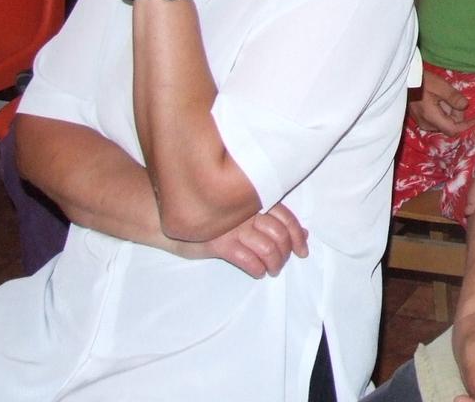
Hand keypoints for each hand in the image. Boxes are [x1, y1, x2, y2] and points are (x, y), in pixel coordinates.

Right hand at [185, 203, 308, 278]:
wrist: (171, 220)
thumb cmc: (214, 216)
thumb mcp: (246, 214)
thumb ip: (274, 220)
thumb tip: (304, 233)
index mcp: (256, 201)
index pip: (287, 218)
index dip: (298, 236)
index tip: (303, 250)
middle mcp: (247, 212)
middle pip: (280, 234)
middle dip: (286, 253)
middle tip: (282, 264)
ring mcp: (234, 227)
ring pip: (267, 248)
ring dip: (274, 263)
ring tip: (272, 270)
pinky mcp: (219, 243)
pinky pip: (247, 258)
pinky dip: (257, 268)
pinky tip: (258, 272)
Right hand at [410, 67, 470, 136]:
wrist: (404, 79)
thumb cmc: (421, 81)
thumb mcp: (440, 86)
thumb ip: (453, 98)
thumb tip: (466, 106)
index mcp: (431, 118)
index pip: (453, 130)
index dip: (467, 125)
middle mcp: (427, 124)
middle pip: (449, 125)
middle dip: (457, 113)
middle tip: (454, 97)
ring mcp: (422, 122)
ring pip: (444, 122)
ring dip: (449, 111)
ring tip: (444, 95)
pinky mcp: (420, 118)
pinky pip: (437, 118)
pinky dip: (442, 110)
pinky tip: (439, 98)